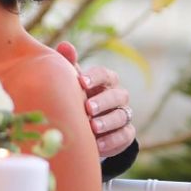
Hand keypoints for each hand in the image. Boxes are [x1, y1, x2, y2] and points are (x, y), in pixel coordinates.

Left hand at [56, 42, 135, 158]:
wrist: (86, 126)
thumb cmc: (78, 97)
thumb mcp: (72, 82)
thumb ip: (69, 65)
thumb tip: (65, 45)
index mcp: (105, 81)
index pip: (105, 74)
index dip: (95, 77)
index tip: (81, 82)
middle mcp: (118, 97)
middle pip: (118, 95)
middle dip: (103, 101)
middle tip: (88, 108)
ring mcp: (123, 115)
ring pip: (122, 116)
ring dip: (107, 122)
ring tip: (93, 128)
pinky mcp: (126, 134)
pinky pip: (125, 136)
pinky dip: (112, 141)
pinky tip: (99, 145)